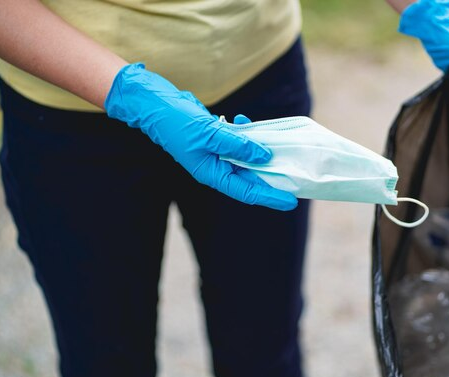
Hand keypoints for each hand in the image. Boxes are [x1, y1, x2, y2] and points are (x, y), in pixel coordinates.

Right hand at [104, 63, 297, 210]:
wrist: (154, 104)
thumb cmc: (176, 122)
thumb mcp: (210, 133)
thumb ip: (238, 145)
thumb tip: (264, 155)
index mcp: (211, 173)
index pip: (246, 191)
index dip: (270, 196)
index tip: (291, 200)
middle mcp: (215, 167)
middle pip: (249, 178)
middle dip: (271, 177)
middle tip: (295, 178)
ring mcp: (214, 153)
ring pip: (245, 158)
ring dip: (260, 152)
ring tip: (278, 146)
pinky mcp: (214, 138)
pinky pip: (237, 141)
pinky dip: (245, 132)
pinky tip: (245, 120)